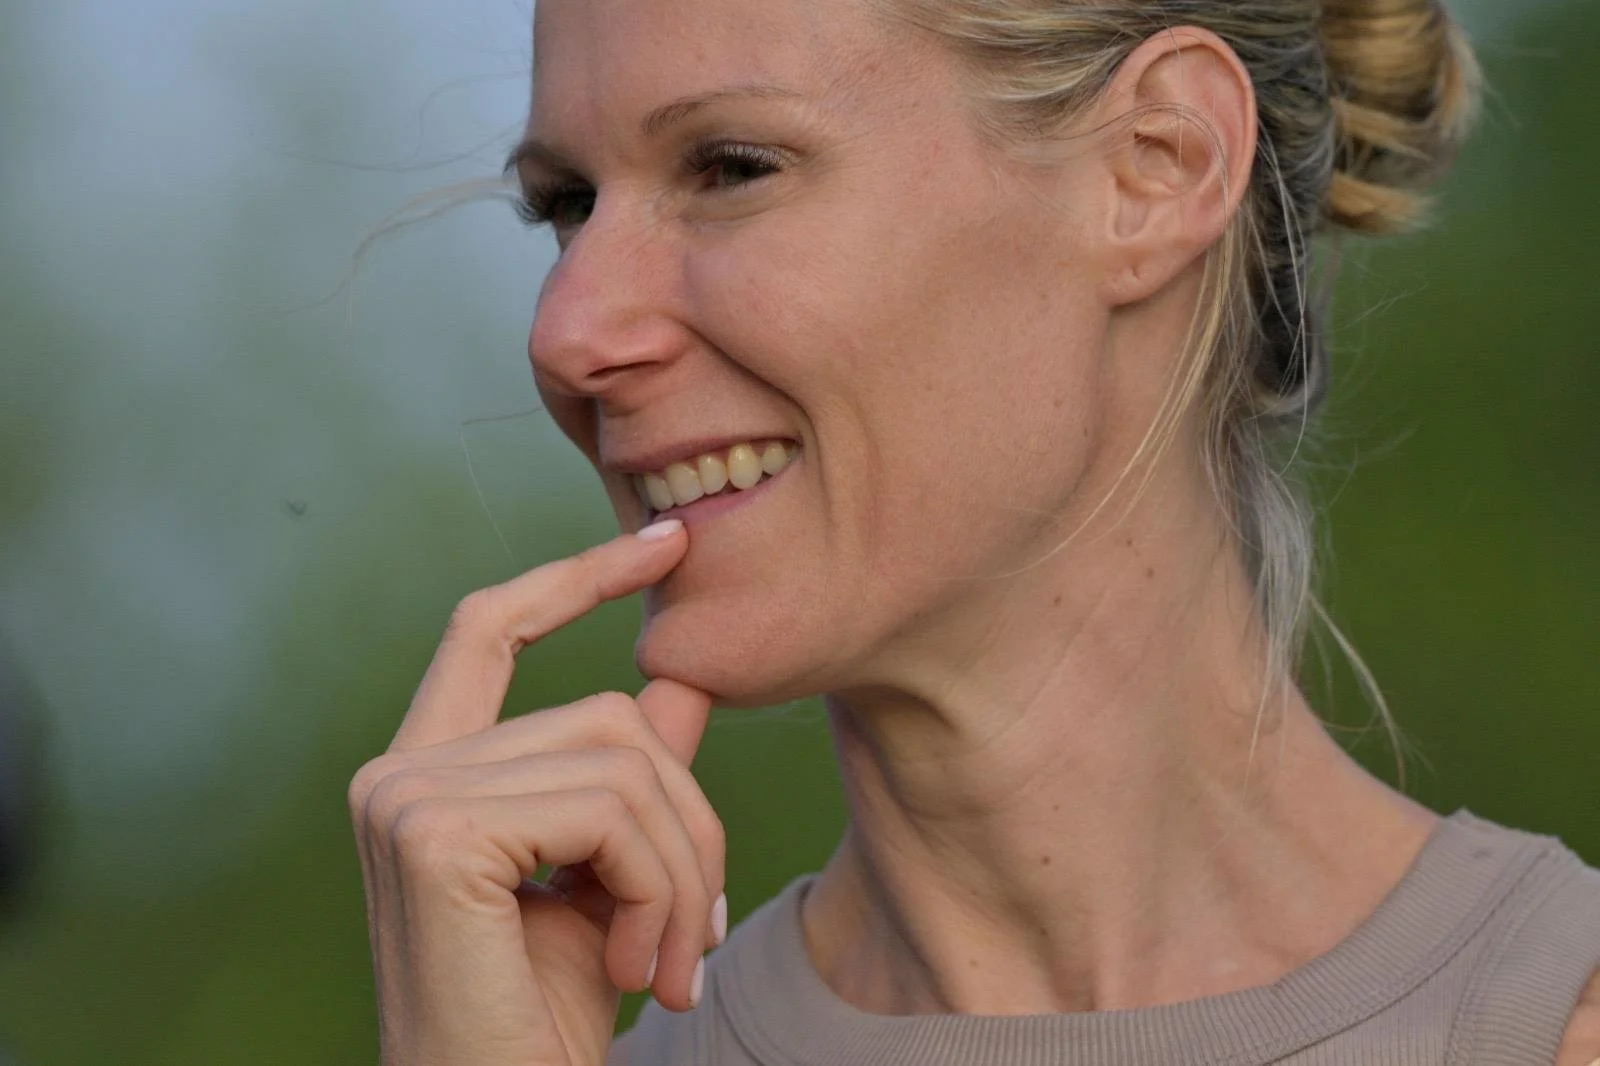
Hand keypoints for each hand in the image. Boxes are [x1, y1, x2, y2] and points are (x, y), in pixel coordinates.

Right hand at [348, 522, 723, 1065]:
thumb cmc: (544, 1020)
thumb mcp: (606, 879)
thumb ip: (634, 777)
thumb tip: (685, 677)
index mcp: (426, 775)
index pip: (491, 628)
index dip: (578, 577)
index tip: (668, 542)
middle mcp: (399, 773)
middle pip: (608, 714)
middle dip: (688, 822)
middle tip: (699, 935)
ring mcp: (407, 797)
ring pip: (625, 759)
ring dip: (683, 871)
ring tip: (669, 964)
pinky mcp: (435, 834)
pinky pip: (611, 809)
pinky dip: (659, 889)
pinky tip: (639, 968)